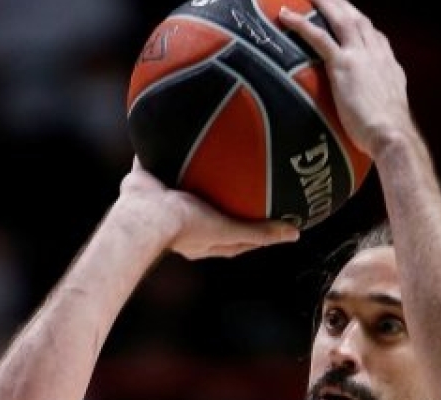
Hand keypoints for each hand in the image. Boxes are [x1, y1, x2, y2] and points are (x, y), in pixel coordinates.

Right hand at [118, 158, 299, 259]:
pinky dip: (164, 142)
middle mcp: (183, 218)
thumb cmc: (187, 227)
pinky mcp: (148, 178)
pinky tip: (176, 123)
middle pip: (210, 203)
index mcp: (202, 236)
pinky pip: (157, 156)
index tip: (268, 212)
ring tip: (211, 143)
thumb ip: (259, 232)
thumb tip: (294, 234)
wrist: (146, 215)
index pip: (232, 232)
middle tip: (240, 173)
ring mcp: (164, 198)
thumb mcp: (230, 230)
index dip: (250, 225)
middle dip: (222, 191)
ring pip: (183, 178)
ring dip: (194, 165)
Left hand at [279, 0, 414, 155]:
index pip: (376, 38)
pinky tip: (285, 15)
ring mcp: (360, 57)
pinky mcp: (343, 65)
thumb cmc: (390, 135)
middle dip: (343, 6)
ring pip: (341, 20)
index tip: (355, 20)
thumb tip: (372, 117)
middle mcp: (376, 55)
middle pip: (359, 20)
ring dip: (326, 4)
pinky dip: (301, 23)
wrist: (392, 134)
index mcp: (389, 67)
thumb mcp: (389, 113)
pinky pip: (319, 38)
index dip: (364, 27)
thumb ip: (378, 106)